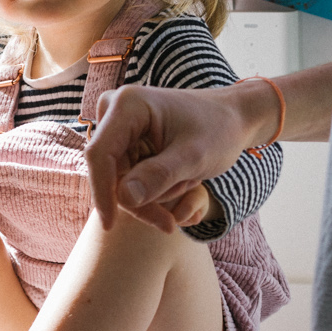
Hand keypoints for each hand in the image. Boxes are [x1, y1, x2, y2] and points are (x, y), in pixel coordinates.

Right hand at [86, 85, 261, 232]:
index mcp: (128, 105)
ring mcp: (118, 124)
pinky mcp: (124, 139)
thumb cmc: (218, 130)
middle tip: (171, 223)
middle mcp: (115, 110)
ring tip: (186, 188)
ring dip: (148, 196)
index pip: (100, 154)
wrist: (232, 118)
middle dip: (138, 200)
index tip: (110, 225)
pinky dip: (149, 191)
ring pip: (118, 178)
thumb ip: (159, 176)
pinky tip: (177, 185)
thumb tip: (123, 198)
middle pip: (109, 171)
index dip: (102, 191)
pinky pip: (126, 176)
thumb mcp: (194, 157)